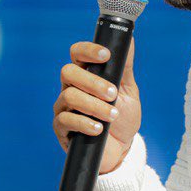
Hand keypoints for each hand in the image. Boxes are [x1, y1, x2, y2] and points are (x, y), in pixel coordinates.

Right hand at [52, 39, 139, 174]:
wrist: (121, 150)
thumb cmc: (123, 118)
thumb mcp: (128, 91)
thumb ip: (124, 67)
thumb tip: (128, 39)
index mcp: (85, 74)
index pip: (77, 53)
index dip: (88, 50)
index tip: (106, 55)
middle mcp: (70, 87)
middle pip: (68, 72)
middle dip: (92, 82)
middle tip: (113, 93)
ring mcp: (63, 108)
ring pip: (69, 96)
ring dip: (94, 105)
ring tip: (112, 115)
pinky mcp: (61, 128)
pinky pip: (66, 120)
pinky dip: (84, 123)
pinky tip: (99, 129)